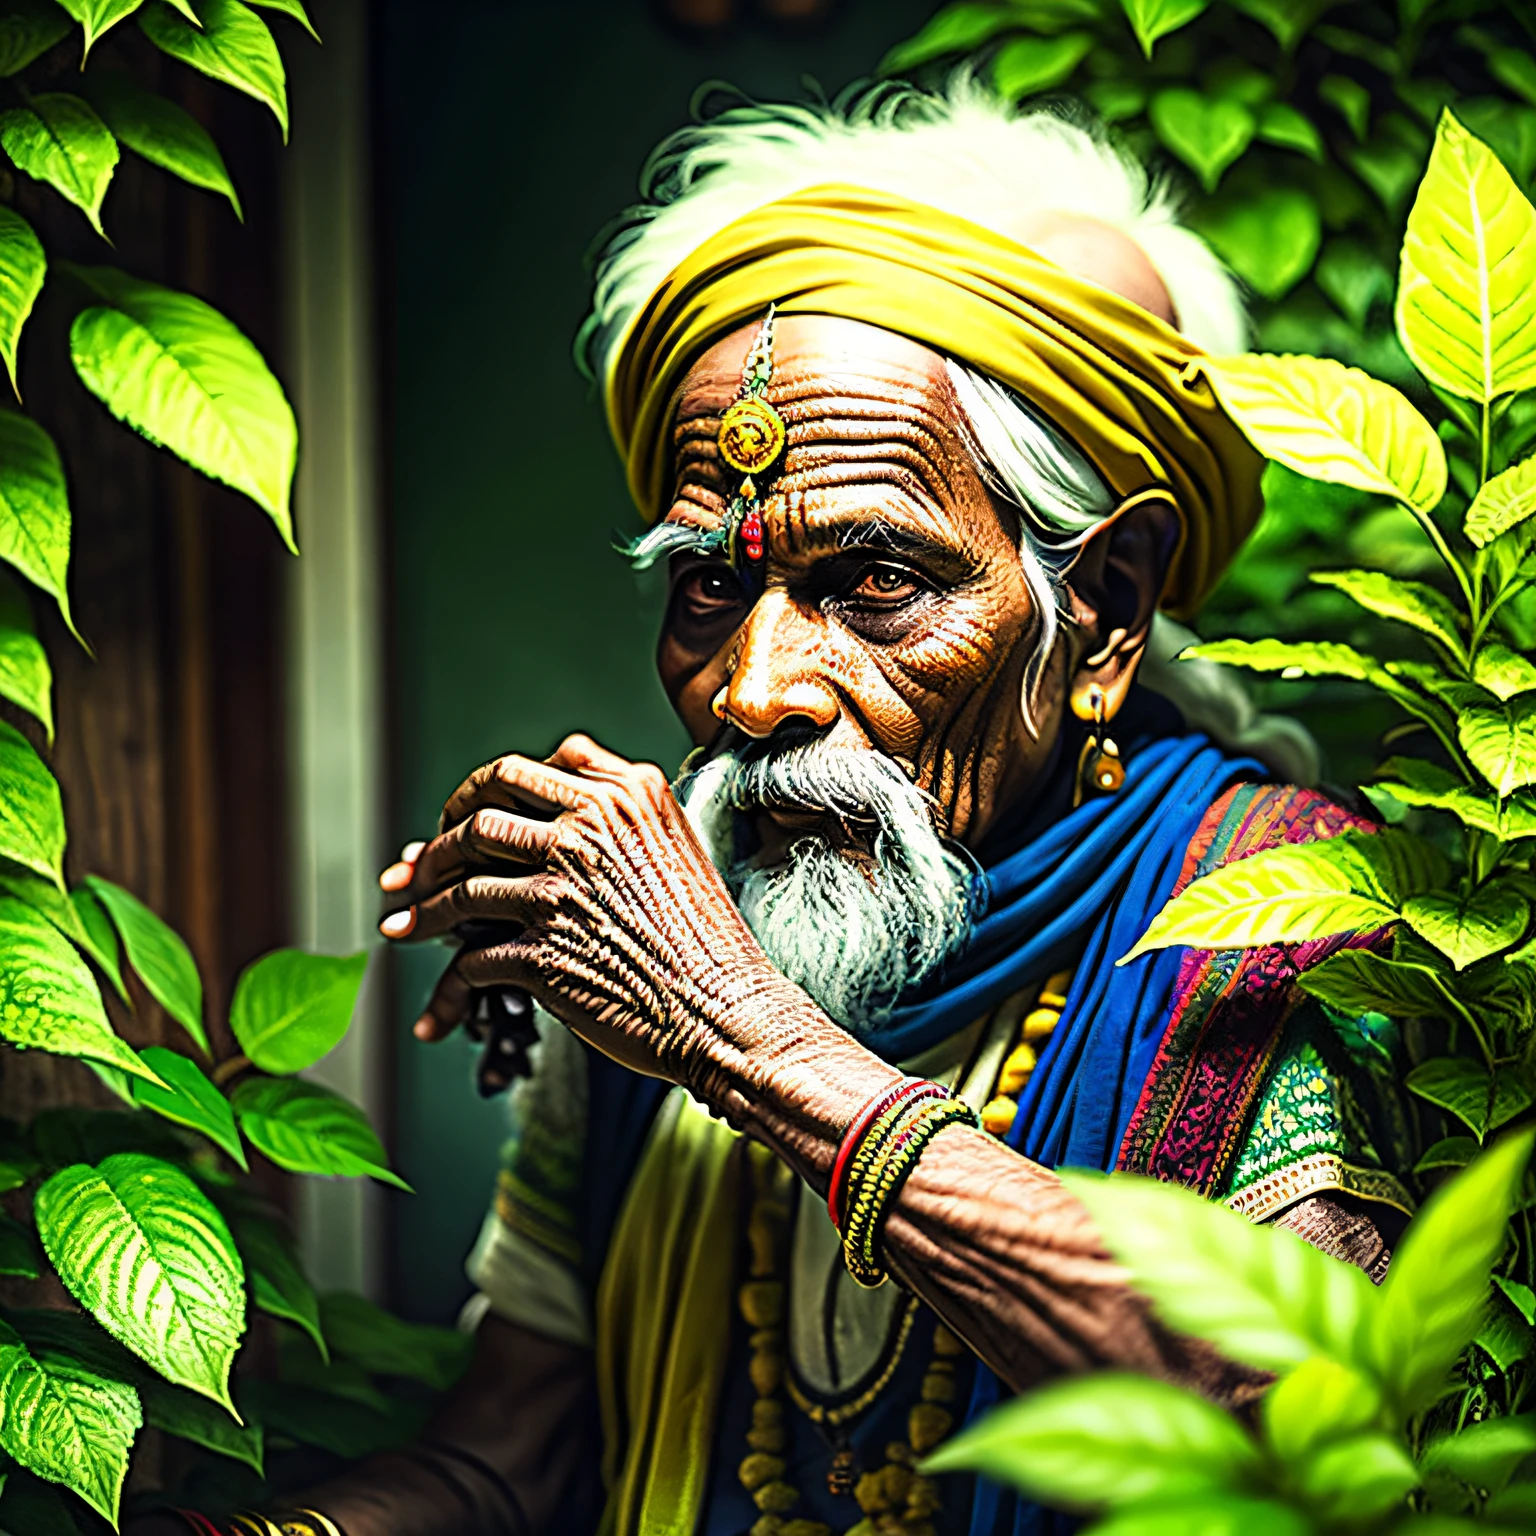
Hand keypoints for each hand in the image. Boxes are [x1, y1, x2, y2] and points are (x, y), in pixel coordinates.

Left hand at [377, 734, 790, 1087]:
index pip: (527, 768)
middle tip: (418, 867)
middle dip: (437, 841)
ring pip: (462, 883)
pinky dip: (447, 984)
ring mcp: (562, 888)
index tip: (463, 815)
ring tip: (404, 922)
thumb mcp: (675, 850)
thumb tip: (535, 825)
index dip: (481, 791)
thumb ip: (616, 822)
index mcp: (626, 794)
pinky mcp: (542, 950)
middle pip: (480, 812)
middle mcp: (590, 828)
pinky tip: (437, 1001)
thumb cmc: (705, 942)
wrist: (728, 1012)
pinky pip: (471, 958)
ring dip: (423, 907)